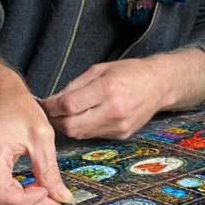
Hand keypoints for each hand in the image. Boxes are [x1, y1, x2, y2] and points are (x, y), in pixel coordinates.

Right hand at [0, 61, 73, 204]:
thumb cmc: (19, 109)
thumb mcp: (42, 137)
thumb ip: (50, 171)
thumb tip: (62, 197)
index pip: (2, 194)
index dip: (28, 201)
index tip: (49, 195)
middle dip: (29, 203)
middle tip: (52, 196)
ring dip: (22, 199)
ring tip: (42, 188)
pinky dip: (13, 192)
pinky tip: (28, 185)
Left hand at [41, 58, 164, 139]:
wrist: (159, 85)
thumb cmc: (129, 72)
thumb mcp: (100, 69)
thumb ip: (75, 86)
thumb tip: (52, 100)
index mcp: (107, 89)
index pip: (68, 105)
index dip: (51, 106)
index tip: (44, 103)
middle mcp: (113, 111)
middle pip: (71, 126)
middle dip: (56, 121)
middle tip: (50, 112)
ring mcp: (118, 126)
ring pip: (80, 134)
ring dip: (68, 126)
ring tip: (65, 114)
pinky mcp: (121, 135)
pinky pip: (93, 135)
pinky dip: (83, 128)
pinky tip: (84, 117)